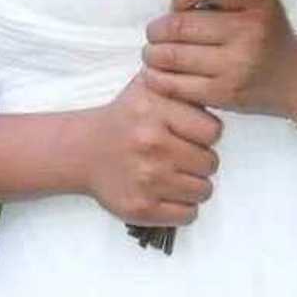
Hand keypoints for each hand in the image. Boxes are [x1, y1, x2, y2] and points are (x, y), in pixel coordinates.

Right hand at [83, 72, 221, 227]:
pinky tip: (169, 192)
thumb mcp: (149, 87)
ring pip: (203, 190)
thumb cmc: (124, 118)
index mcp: (155, 111)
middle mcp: (151, 144)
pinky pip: (188, 215)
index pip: (213, 131)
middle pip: (210, 163)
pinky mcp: (140, 208)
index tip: (192, 134)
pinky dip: (183, 206)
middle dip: (201, 160)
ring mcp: (146, 179)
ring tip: (176, 173)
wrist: (83, 151)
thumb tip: (213, 82)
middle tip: (183, 156)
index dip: (206, 133)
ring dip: (194, 184)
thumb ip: (180, 82)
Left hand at [142, 0, 296, 117]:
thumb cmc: (266, 30)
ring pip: (172, 56)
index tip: (177, 2)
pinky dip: (157, 78)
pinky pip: (176, 85)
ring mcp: (236, 66)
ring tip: (153, 51)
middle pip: (179, 25)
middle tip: (155, 32)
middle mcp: (247, 32)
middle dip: (157, 28)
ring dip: (152, 53)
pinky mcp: (224, 95)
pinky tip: (156, 72)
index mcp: (256, 1)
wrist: (295, 77)